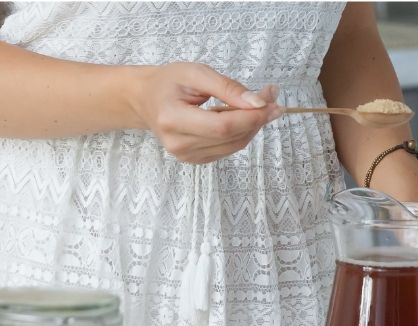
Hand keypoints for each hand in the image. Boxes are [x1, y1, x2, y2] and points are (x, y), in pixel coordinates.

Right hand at [130, 63, 282, 163]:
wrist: (146, 100)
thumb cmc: (168, 83)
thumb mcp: (197, 73)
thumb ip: (228, 88)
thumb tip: (258, 103)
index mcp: (173, 119)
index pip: (222, 126)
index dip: (251, 116)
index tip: (272, 101)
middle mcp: (178, 144)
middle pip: (231, 138)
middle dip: (257, 118)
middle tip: (270, 96)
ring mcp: (185, 156)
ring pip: (234, 145)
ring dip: (252, 126)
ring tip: (258, 103)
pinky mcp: (195, 160)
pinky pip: (228, 148)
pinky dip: (241, 132)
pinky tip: (240, 116)